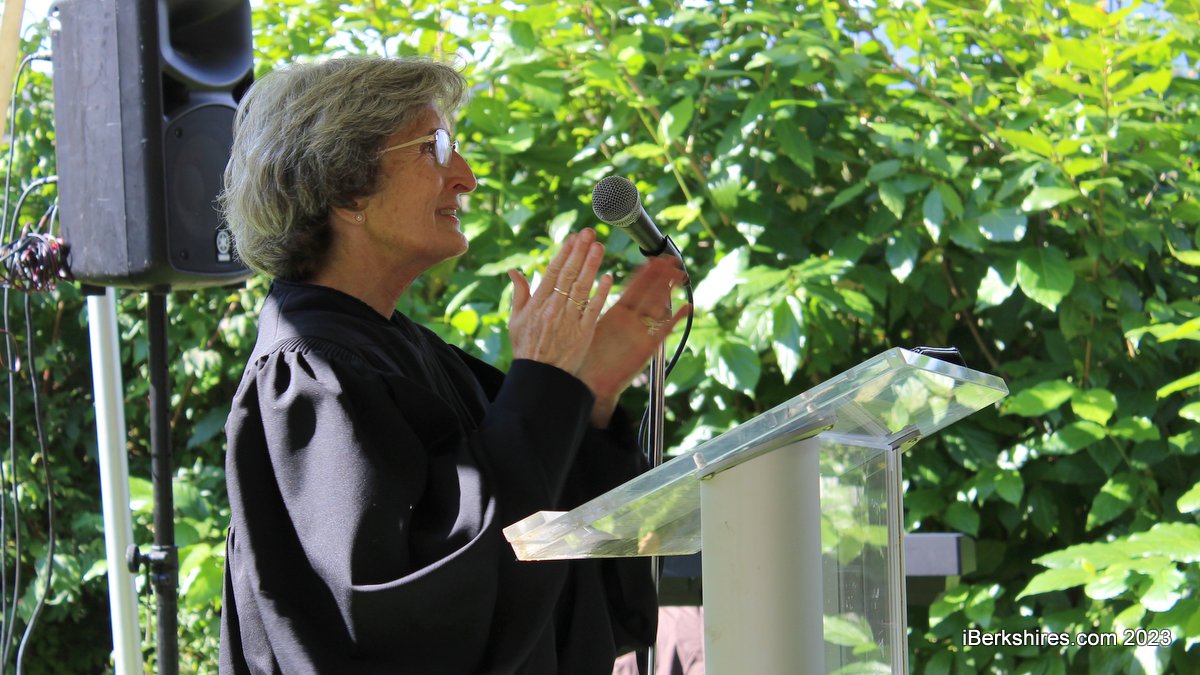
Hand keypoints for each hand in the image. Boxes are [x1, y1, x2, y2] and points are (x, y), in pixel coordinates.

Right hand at [507, 229, 612, 374]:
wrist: (539, 376)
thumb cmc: (527, 349)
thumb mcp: (516, 321)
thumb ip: (519, 294)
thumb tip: (514, 271)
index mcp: (538, 303)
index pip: (553, 272)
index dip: (564, 253)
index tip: (573, 237)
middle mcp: (554, 308)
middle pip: (569, 274)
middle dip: (580, 251)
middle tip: (589, 232)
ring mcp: (569, 319)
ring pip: (582, 287)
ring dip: (591, 265)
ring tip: (599, 246)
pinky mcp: (583, 332)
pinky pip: (593, 308)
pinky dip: (601, 292)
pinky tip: (608, 277)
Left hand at [576, 256, 688, 426]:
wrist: (590, 383)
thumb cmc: (585, 355)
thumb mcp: (588, 324)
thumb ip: (591, 304)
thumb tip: (582, 279)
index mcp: (617, 313)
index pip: (634, 286)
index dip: (644, 271)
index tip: (654, 257)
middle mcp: (631, 321)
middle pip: (649, 293)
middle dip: (661, 276)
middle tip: (672, 259)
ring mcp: (640, 333)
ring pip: (658, 307)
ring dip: (669, 291)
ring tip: (680, 274)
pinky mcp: (646, 348)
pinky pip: (663, 331)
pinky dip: (675, 319)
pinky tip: (686, 307)